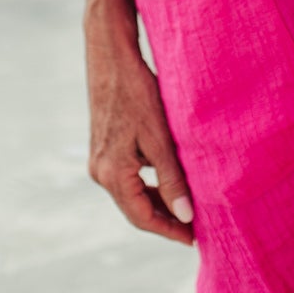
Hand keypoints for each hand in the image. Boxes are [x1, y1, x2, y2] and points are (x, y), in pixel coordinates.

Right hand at [85, 13, 195, 243]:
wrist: (111, 54)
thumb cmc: (136, 91)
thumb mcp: (158, 137)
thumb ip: (171, 178)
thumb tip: (185, 215)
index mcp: (111, 174)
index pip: (142, 217)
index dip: (169, 230)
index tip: (193, 238)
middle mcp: (100, 171)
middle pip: (135, 208)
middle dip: (164, 218)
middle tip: (194, 226)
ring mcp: (99, 159)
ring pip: (131, 193)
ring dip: (157, 201)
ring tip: (186, 205)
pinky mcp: (103, 145)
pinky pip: (127, 176)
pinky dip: (147, 183)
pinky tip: (168, 178)